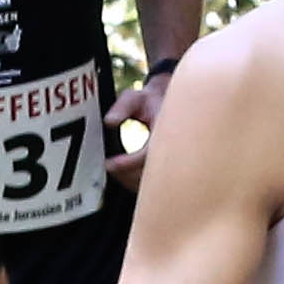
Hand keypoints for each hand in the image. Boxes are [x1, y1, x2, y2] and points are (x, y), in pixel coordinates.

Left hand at [104, 59, 174, 190]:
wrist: (172, 103)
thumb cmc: (152, 101)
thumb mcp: (137, 98)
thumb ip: (123, 106)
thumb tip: (109, 121)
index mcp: (168, 133)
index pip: (147, 156)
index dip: (127, 163)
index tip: (109, 163)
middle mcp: (174, 151)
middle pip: (150, 176)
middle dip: (126, 175)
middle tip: (110, 168)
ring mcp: (174, 162)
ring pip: (154, 184)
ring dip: (131, 181)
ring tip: (115, 170)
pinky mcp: (171, 170)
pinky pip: (156, 185)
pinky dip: (139, 183)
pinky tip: (125, 175)